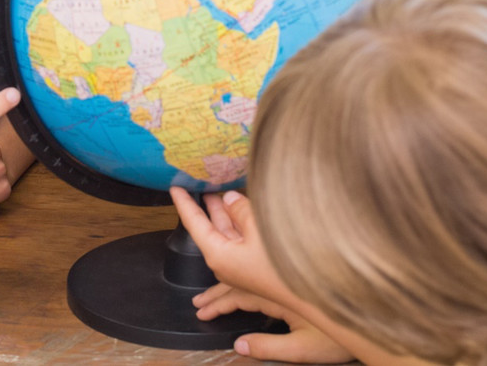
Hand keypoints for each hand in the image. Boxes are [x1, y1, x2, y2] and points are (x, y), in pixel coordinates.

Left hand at [170, 187, 295, 308]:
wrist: (313, 300)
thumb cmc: (283, 268)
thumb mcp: (260, 231)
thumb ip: (242, 211)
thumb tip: (229, 198)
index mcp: (219, 255)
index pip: (195, 224)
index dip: (184, 203)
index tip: (174, 187)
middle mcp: (227, 262)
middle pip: (211, 228)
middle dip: (205, 207)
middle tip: (198, 186)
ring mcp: (243, 265)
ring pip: (229, 234)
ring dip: (224, 213)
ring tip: (218, 193)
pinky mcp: (258, 266)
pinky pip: (244, 241)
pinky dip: (241, 224)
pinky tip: (243, 211)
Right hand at [195, 284, 355, 363]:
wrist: (371, 316)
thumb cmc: (342, 332)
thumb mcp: (303, 348)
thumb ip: (269, 346)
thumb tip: (239, 345)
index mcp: (277, 295)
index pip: (238, 295)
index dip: (217, 303)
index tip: (201, 310)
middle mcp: (279, 282)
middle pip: (240, 280)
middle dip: (217, 291)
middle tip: (198, 300)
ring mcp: (286, 279)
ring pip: (251, 275)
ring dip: (230, 283)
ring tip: (212, 292)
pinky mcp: (295, 281)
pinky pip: (262, 277)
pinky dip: (246, 282)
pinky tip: (243, 286)